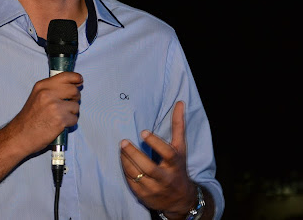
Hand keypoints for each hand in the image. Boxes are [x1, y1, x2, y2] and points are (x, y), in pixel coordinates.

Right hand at [8, 71, 82, 154]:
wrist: (20, 135)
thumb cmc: (29, 118)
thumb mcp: (37, 96)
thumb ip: (52, 90)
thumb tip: (73, 86)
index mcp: (42, 86)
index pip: (65, 76)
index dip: (75, 78)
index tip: (79, 81)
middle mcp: (48, 94)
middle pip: (74, 90)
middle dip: (75, 98)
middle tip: (68, 104)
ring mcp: (54, 106)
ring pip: (76, 106)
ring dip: (72, 113)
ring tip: (60, 117)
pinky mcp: (60, 119)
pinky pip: (75, 119)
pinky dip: (70, 123)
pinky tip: (60, 125)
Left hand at [119, 100, 195, 216]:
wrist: (181, 199)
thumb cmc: (178, 167)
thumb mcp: (180, 148)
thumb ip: (178, 126)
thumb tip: (179, 103)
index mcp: (175, 164)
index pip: (167, 153)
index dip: (155, 143)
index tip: (143, 132)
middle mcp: (165, 178)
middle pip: (148, 167)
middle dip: (134, 154)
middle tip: (123, 142)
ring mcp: (154, 188)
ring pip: (137, 175)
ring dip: (126, 161)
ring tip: (121, 148)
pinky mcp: (144, 195)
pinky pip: (132, 182)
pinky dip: (126, 171)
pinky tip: (122, 160)